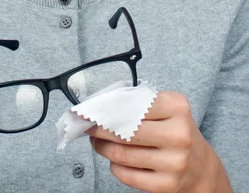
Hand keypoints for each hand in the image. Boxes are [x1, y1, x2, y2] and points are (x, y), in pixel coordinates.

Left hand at [86, 91, 218, 192]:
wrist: (201, 168)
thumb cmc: (175, 131)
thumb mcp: (167, 109)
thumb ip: (141, 103)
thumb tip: (103, 106)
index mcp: (177, 108)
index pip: (134, 104)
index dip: (109, 108)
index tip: (93, 109)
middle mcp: (178, 135)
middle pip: (125, 131)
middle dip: (100, 128)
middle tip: (87, 125)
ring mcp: (174, 162)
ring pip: (122, 154)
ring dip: (103, 147)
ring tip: (96, 141)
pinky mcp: (166, 185)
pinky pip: (127, 175)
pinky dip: (115, 166)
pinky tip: (113, 159)